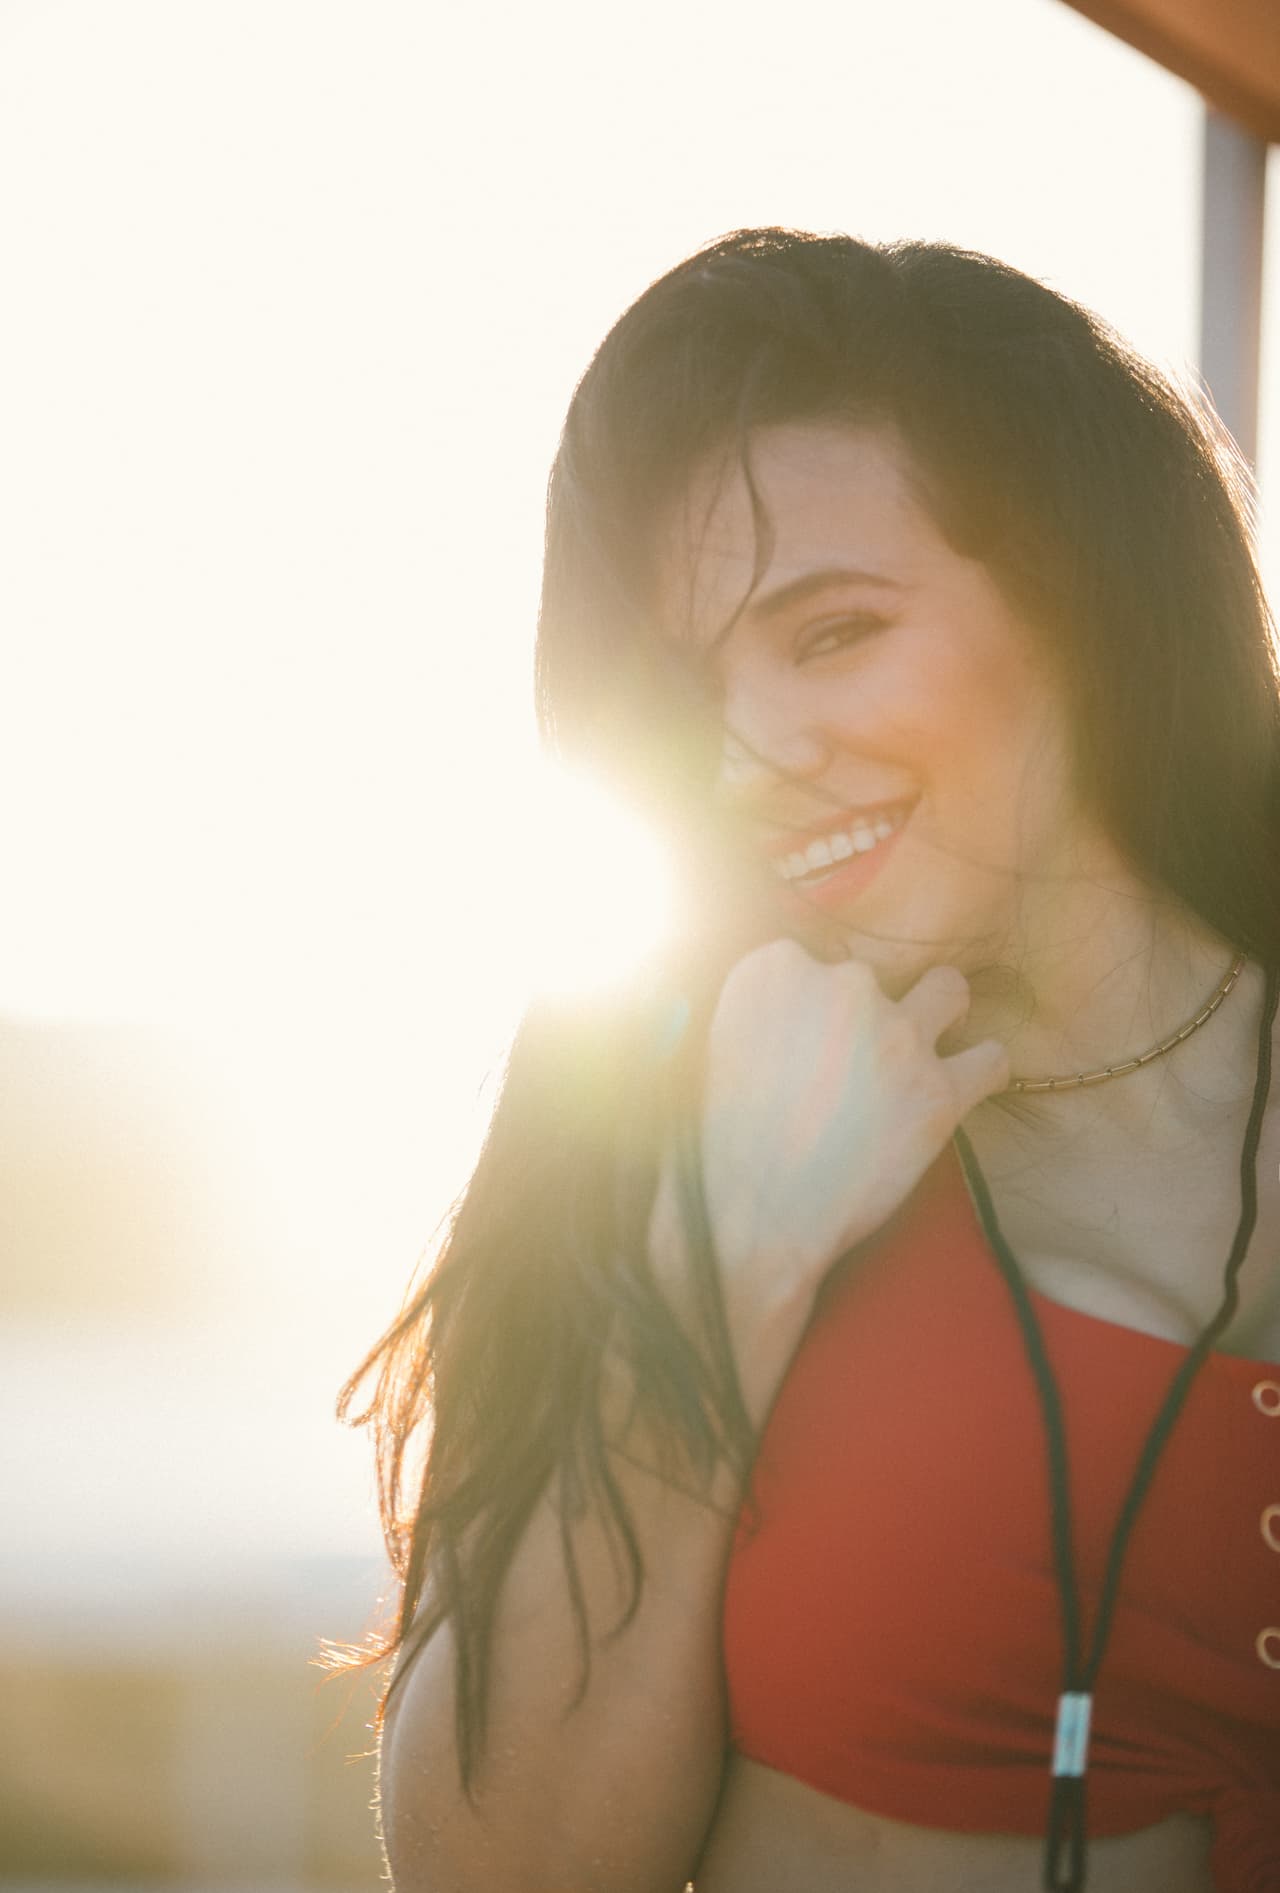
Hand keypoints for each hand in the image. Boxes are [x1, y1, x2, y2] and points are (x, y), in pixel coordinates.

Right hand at [684, 938, 1009, 1337]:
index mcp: (774, 970)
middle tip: (846, 1071)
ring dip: (938, 1014)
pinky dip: (981, 1072)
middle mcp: (842, 984)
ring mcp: (897, 1033)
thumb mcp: (714, 1050)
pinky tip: (963, 1087)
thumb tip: (794, 1017)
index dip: (808, 1004)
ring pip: (948, 990)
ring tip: (918, 1053)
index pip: (806, 959)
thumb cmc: (723, 1144)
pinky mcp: (939, 1089)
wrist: (756, 1216)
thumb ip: (759, 1014)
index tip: (802, 1041)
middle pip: (869, 979)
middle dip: (861, 1017)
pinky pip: (991, 1059)